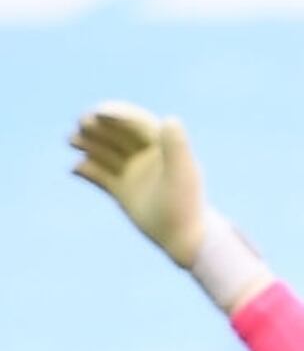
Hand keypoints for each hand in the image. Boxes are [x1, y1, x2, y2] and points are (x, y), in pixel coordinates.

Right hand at [68, 102, 208, 265]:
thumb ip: (175, 145)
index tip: (98, 113)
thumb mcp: (181, 172)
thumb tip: (170, 118)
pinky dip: (86, 170)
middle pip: (116, 134)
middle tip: (81, 124)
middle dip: (98, 126)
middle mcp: (146, 156)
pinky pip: (99, 175)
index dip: (117, 114)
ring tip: (71, 139)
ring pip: (105, 152)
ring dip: (88, 143)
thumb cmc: (186, 203)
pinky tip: (76, 169)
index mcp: (162, 146)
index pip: (136, 122)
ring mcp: (133, 173)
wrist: (183, 237)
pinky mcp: (122, 190)